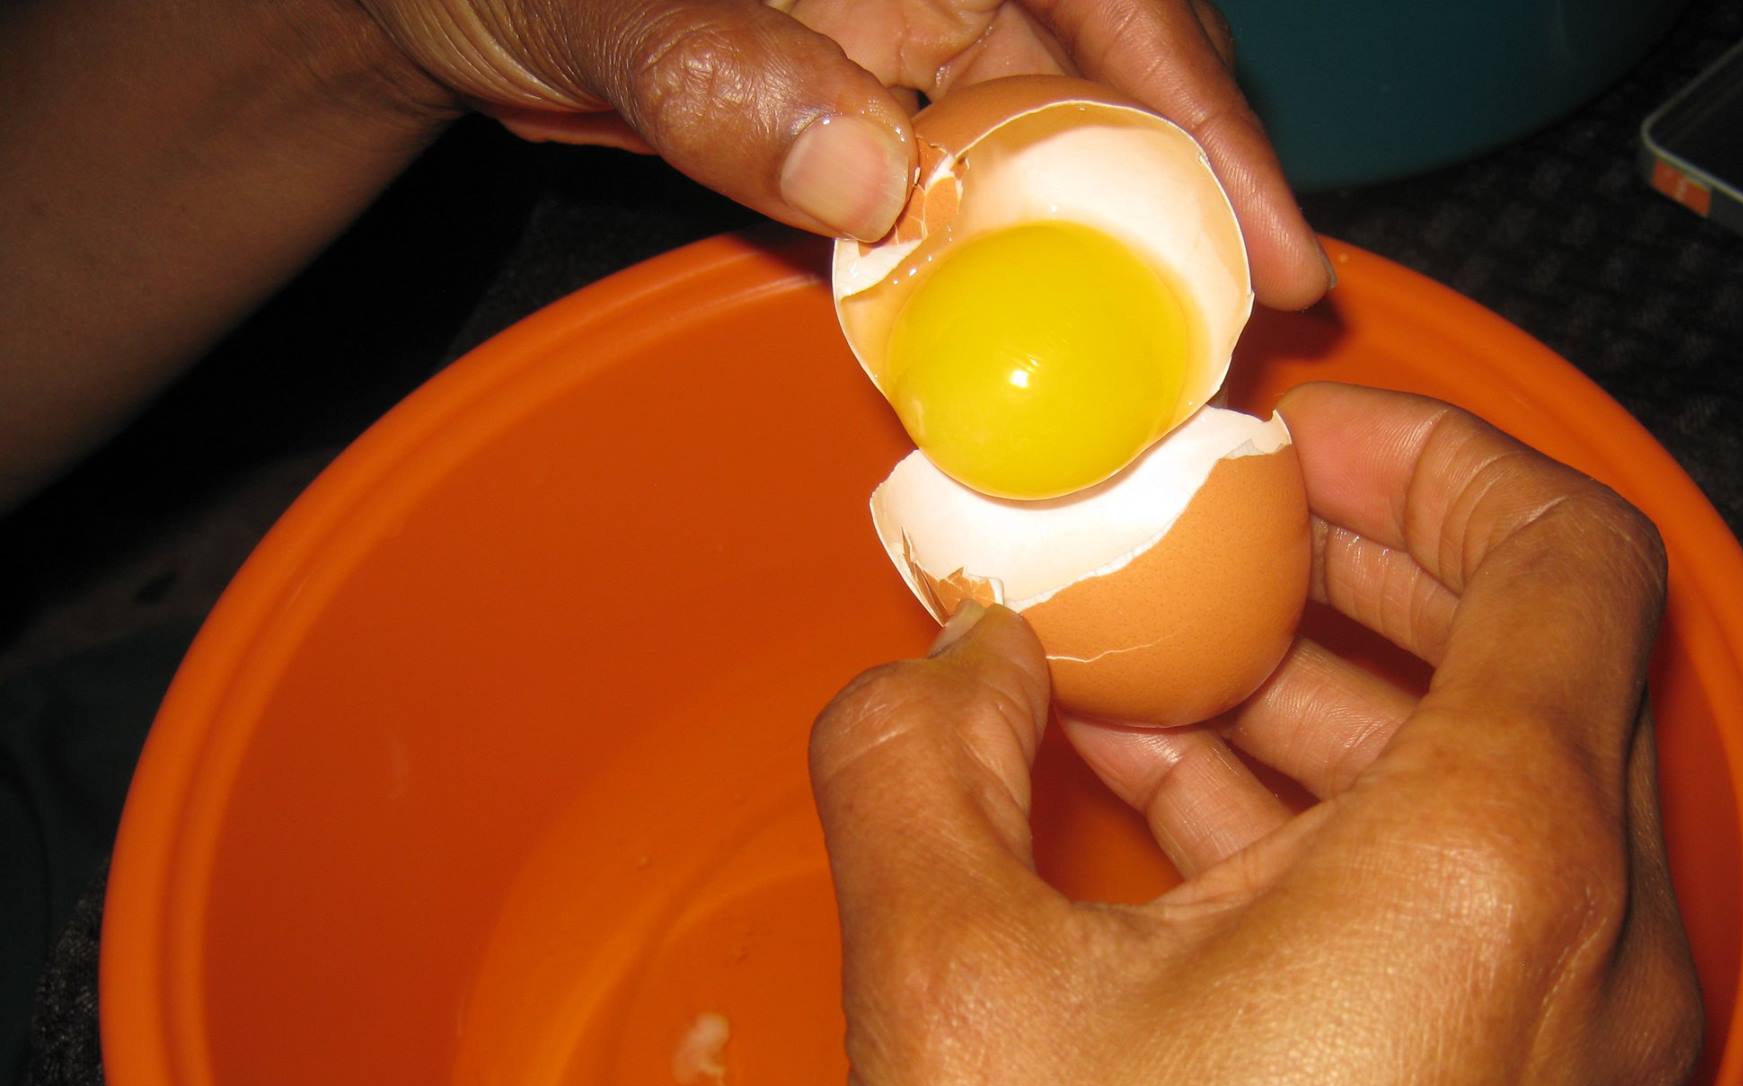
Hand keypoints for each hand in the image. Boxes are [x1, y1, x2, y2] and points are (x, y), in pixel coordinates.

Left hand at [342, 0, 1325, 302]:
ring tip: (1170, 368)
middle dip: (1194, 196)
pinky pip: (962, 202)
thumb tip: (874, 177)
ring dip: (1106, 255)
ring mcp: (906, 44)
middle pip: (1115, 73)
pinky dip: (1000, 276)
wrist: (446, 0)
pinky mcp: (866, 117)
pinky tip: (1035, 349)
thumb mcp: (599, 5)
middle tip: (1252, 335)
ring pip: (1048, 149)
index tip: (1273, 240)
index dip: (1206, 110)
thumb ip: (720, 71)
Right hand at [809, 383, 1703, 1085]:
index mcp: (1494, 877)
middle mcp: (1589, 965)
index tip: (1302, 436)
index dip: (1437, 455)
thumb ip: (918, 756)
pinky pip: (1467, 914)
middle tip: (1213, 534)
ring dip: (1329, 706)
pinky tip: (1168, 823)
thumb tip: (947, 662)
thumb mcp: (942, 992)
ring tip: (1146, 681)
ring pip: (1494, 792)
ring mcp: (1572, 1068)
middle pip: (1533, 663)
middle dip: (1359, 571)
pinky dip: (1338, 831)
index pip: (1567, 556)